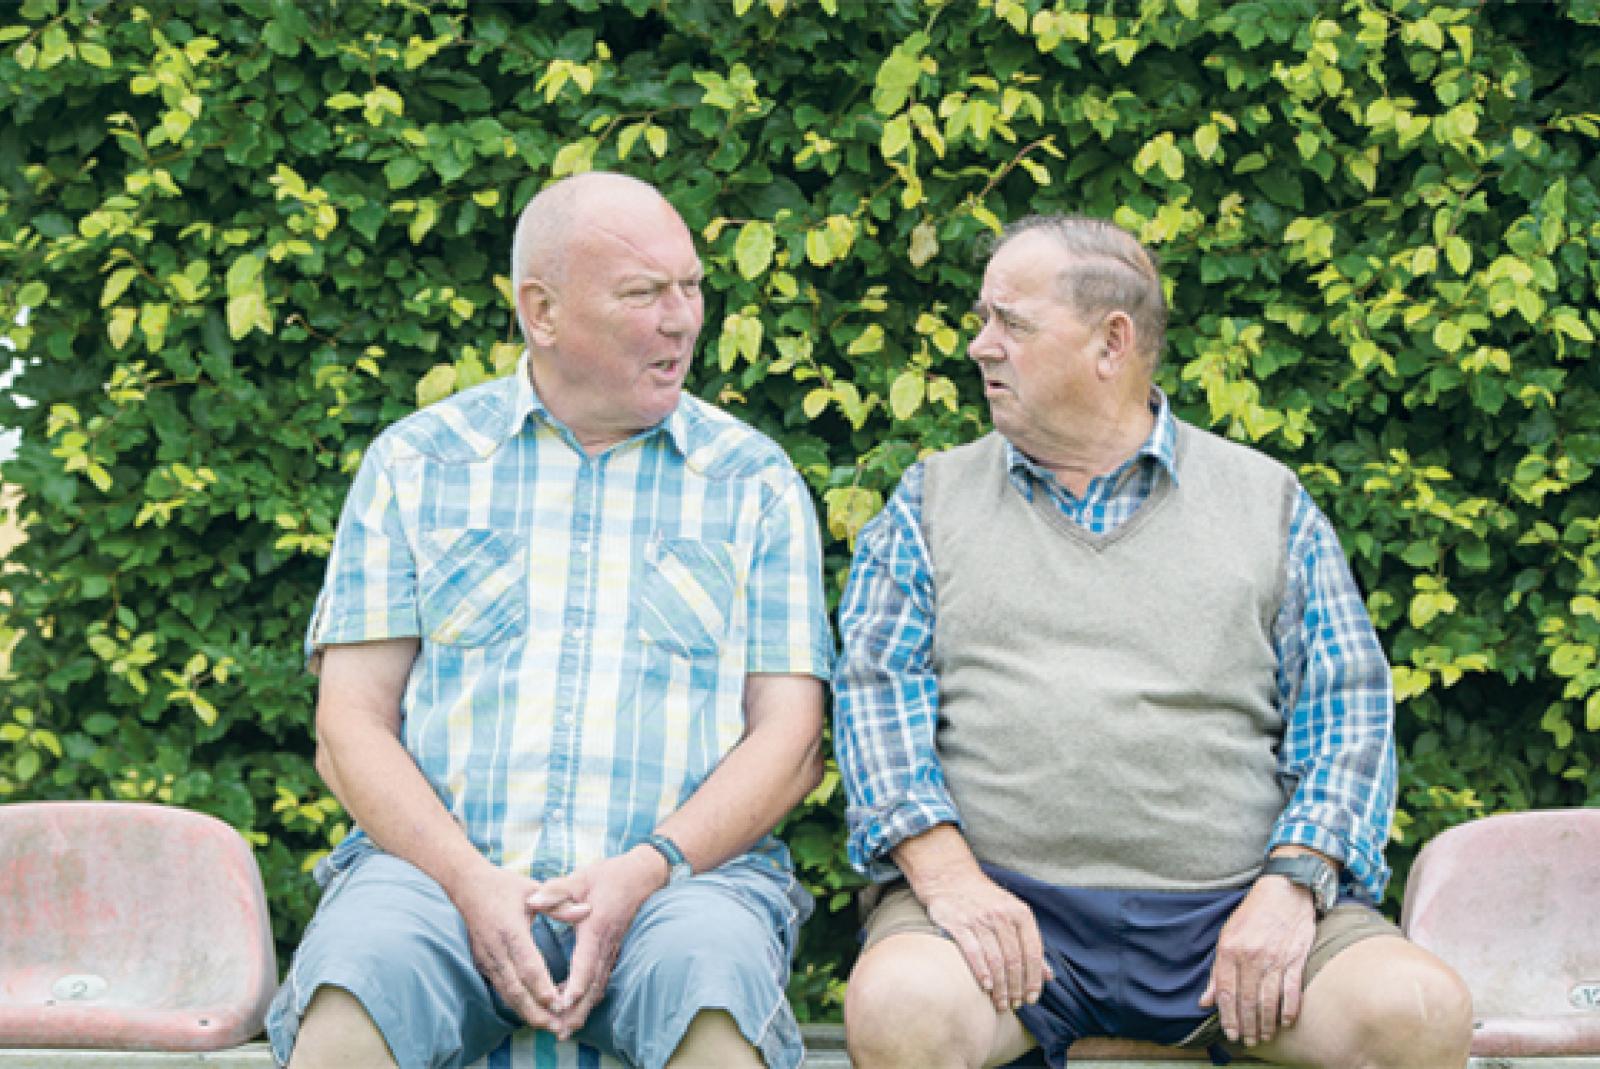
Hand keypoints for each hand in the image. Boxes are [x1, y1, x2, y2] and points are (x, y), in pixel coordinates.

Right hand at [447, 859, 589, 1030]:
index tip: (558, 1003)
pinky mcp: (483, 964)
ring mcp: (487, 959)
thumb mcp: (533, 889)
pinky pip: (500, 988)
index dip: (542, 986)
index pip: (527, 965)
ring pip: (506, 993)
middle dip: (536, 1010)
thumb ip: (560, 905)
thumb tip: (587, 911)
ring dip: (526, 1012)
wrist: (466, 886)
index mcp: (510, 930)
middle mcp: (496, 949)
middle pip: (515, 988)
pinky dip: (516, 1003)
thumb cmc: (504, 886)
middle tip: (557, 1026)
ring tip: (548, 1026)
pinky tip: (532, 1013)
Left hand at [527, 847, 664, 1038]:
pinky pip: (600, 980)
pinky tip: (575, 1008)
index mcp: (596, 927)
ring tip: (565, 1030)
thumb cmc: (607, 876)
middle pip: (593, 984)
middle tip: (560, 1032)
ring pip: (598, 986)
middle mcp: (606, 944)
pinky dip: (588, 998)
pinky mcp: (611, 952)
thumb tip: (532, 902)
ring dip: (583, 1009)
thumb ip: (556, 891)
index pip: (586, 961)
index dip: (576, 984)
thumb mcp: (580, 877)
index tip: (561, 1003)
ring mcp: (611, 950)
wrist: (640, 876)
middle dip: (577, 1010)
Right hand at [918, 868, 1048, 1012]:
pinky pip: (973, 952)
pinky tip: (986, 986)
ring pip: (995, 960)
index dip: (1034, 979)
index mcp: (1020, 913)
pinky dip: (981, 972)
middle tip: (1015, 1004)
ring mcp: (979, 920)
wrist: (951, 878)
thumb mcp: (1014, 914)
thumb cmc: (986, 901)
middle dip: (1017, 987)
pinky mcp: (959, 924)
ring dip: (1000, 987)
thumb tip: (1049, 976)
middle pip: (1015, 960)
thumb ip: (1031, 944)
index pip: (1033, 952)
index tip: (1032, 998)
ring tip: (1001, 1002)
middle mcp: (1002, 915)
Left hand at [1200, 875, 1316, 1046]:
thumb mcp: (1227, 935)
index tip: (1230, 1033)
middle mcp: (1251, 956)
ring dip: (1266, 1024)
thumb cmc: (1253, 913)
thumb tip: (1206, 1001)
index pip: (1226, 992)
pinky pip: (1291, 991)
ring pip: (1268, 1000)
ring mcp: (1275, 958)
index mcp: (1230, 949)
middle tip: (1248, 1041)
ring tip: (1264, 1036)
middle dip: (1246, 1026)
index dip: (1227, 1017)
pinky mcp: (1296, 958)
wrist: (1285, 890)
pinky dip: (1289, 1010)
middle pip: (1246, 1000)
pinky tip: (1285, 1023)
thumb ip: (1217, 971)